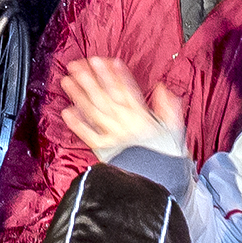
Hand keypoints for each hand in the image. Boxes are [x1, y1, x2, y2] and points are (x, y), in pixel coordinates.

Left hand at [58, 56, 180, 161]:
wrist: (158, 182)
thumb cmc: (166, 156)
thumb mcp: (174, 130)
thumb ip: (169, 108)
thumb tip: (162, 88)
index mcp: (141, 117)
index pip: (125, 90)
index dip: (114, 74)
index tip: (103, 61)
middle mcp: (124, 124)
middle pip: (105, 97)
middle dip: (90, 79)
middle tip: (77, 65)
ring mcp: (112, 136)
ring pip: (93, 112)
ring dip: (79, 96)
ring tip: (67, 81)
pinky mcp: (104, 150)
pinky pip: (89, 136)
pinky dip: (77, 124)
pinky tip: (67, 112)